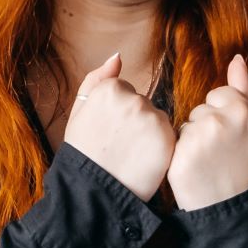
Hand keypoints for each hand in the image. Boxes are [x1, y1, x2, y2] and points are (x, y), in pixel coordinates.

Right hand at [62, 53, 175, 201]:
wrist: (94, 191)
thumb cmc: (84, 152)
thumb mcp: (79, 111)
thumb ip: (96, 79)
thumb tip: (117, 56)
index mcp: (109, 89)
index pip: (124, 91)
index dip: (115, 114)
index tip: (106, 131)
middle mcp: (133, 99)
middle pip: (141, 103)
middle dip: (133, 121)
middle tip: (118, 145)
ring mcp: (152, 117)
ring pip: (156, 118)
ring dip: (148, 133)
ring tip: (130, 154)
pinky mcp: (168, 137)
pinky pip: (168, 133)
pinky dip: (160, 146)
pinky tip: (143, 159)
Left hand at [167, 53, 247, 210]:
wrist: (236, 208)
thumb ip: (245, 90)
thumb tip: (237, 58)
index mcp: (242, 110)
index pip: (219, 95)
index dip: (224, 116)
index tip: (234, 138)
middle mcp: (219, 120)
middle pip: (200, 110)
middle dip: (207, 129)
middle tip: (222, 154)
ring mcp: (198, 138)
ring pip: (187, 126)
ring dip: (193, 142)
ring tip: (210, 163)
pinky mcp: (179, 156)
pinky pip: (174, 143)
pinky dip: (181, 156)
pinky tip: (196, 170)